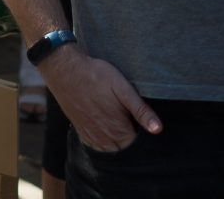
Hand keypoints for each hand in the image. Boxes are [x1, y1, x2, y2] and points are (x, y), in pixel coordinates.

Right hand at [41, 45, 160, 153]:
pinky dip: (104, 146)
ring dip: (119, 147)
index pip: (138, 148)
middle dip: (133, 146)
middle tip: (136, 129)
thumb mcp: (122, 88)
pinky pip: (95, 147)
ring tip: (124, 132)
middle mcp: (104, 137)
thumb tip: (158, 130)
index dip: (146, 142)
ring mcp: (91, 135)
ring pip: (110, 152)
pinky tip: (108, 135)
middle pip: (124, 152)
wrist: (65, 70)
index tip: (148, 130)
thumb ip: (141, 110)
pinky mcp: (81, 130)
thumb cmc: (96, 76)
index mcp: (118, 128)